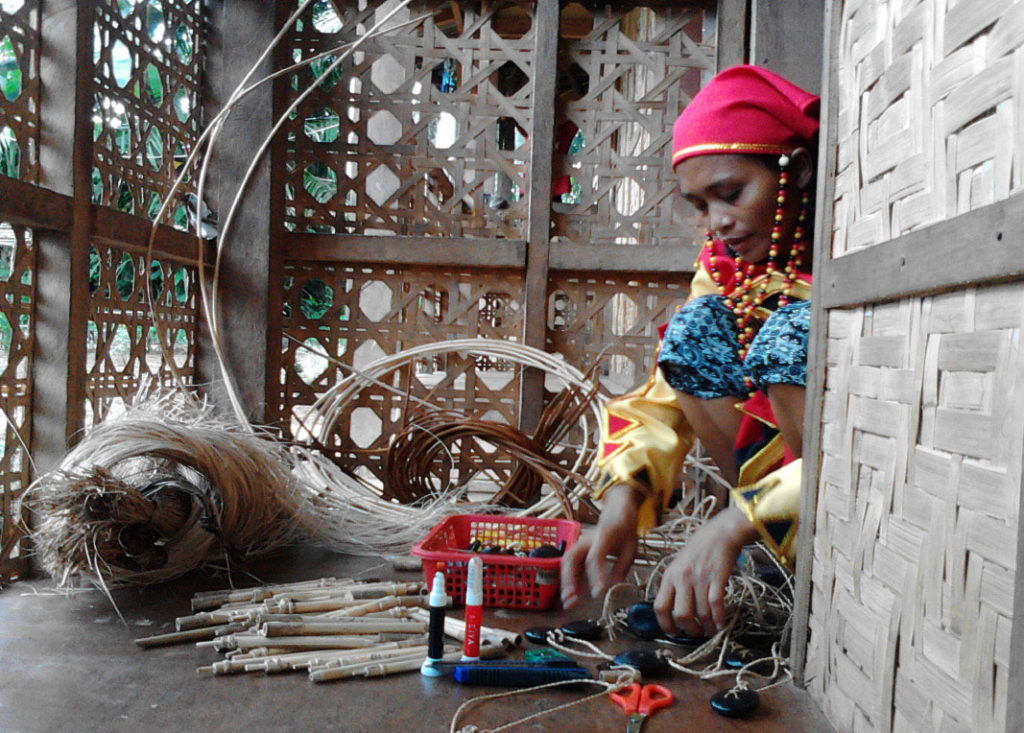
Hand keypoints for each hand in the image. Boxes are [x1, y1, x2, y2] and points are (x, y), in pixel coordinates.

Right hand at [560, 484, 640, 607]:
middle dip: (569, 580)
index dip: (595, 576)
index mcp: (604, 536)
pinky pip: (570, 565)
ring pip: (566, 562)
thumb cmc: (624, 530)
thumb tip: (613, 586)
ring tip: (568, 601)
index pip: (595, 557)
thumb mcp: (631, 548)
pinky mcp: (578, 549)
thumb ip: (622, 567)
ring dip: (565, 582)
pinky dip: (568, 580)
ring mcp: (580, 543)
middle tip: (571, 598)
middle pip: (572, 558)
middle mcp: (587, 539)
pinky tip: (572, 595)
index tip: (598, 593)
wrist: (616, 512)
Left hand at [653, 503, 757, 637]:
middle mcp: (682, 578)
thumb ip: (675, 584)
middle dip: (690, 630)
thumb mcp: (679, 564)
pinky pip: (716, 606)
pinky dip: (719, 619)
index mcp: (669, 575)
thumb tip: (673, 610)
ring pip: (701, 613)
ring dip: (707, 627)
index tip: (673, 632)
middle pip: (681, 614)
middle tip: (696, 633)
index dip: (665, 624)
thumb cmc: (699, 549)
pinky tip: (721, 624)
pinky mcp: (717, 579)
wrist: (720, 533)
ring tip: (710, 630)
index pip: (660, 606)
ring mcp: (699, 579)